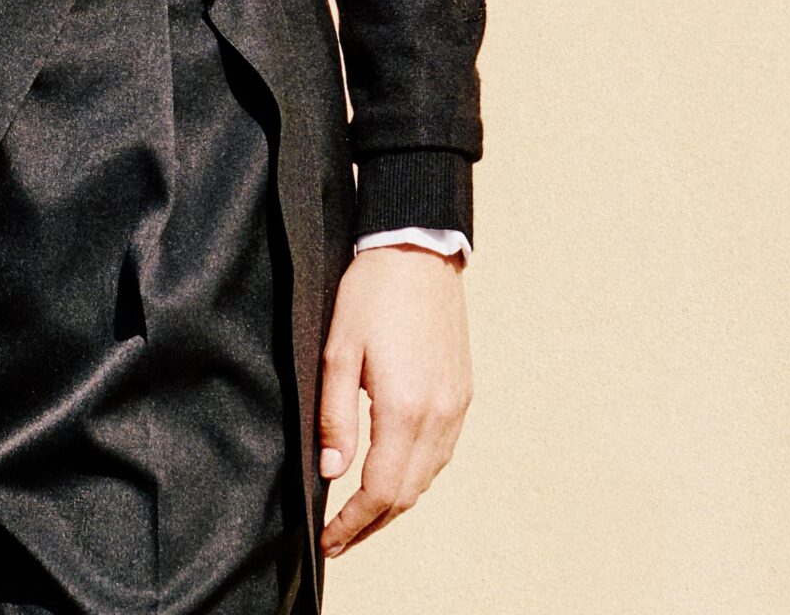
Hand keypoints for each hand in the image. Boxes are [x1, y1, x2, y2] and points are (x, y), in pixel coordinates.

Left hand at [317, 244, 471, 558]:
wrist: (418, 249)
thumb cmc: (372, 293)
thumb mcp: (338, 350)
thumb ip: (335, 415)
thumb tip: (330, 471)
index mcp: (404, 408)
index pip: (380, 491)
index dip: (352, 523)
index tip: (328, 539)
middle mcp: (438, 416)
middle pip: (406, 495)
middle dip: (371, 525)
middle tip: (338, 539)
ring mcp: (456, 407)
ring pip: (426, 478)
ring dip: (394, 504)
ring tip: (360, 514)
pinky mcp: (462, 394)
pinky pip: (441, 453)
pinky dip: (415, 475)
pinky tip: (393, 474)